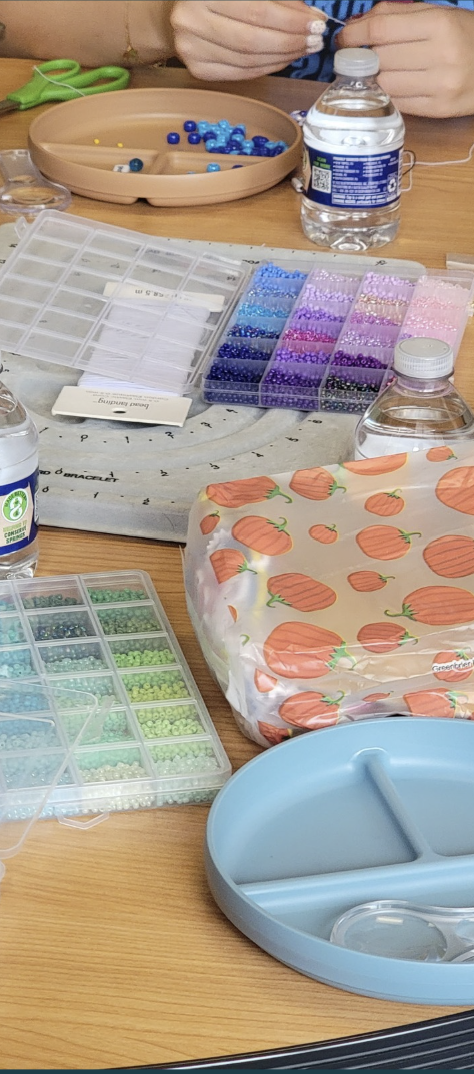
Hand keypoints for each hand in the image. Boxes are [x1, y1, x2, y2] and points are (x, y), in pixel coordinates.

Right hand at [170, 0, 326, 80]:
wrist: (185, 9)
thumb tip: (309, 16)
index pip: (257, 10)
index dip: (291, 19)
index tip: (316, 22)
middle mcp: (190, 19)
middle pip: (252, 39)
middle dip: (290, 41)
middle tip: (314, 40)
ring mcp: (190, 48)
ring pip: (248, 60)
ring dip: (282, 56)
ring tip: (304, 49)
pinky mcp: (197, 69)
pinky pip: (240, 73)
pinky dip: (267, 67)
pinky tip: (284, 59)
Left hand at [339, 1, 473, 117]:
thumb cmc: (464, 36)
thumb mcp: (438, 14)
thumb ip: (397, 15)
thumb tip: (357, 24)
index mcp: (439, 24)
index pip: (381, 29)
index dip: (355, 34)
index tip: (343, 39)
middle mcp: (440, 55)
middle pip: (380, 58)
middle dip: (362, 58)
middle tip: (357, 57)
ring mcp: (440, 86)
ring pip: (385, 84)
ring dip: (373, 79)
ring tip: (375, 72)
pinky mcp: (439, 109)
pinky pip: (398, 103)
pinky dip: (388, 95)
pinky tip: (389, 87)